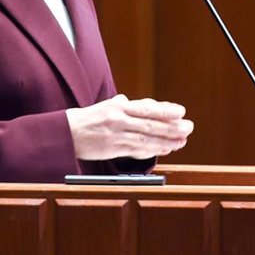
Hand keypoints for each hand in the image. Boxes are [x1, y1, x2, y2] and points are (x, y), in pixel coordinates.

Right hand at [66, 94, 193, 160]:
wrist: (66, 132)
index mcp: (118, 106)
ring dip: (167, 140)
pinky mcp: (112, 148)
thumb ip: (123, 106)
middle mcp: (118, 119)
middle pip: (150, 123)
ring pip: (146, 138)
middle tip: (188, 127)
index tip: (181, 112)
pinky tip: (165, 149)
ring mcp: (116, 134)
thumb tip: (137, 103)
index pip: (146, 107)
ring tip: (182, 141)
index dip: (165, 110)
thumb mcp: (105, 106)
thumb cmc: (87, 119)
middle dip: (172, 126)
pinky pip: (137, 150)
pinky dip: (153, 150)